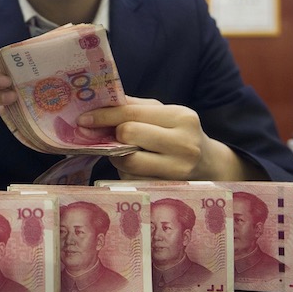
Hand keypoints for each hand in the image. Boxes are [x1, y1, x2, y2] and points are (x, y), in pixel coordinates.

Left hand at [77, 97, 261, 180]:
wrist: (209, 165)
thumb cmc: (178, 134)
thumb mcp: (164, 114)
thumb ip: (134, 106)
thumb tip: (98, 102)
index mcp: (182, 117)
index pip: (133, 113)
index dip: (104, 116)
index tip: (83, 119)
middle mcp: (184, 143)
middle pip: (129, 134)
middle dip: (112, 135)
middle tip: (105, 136)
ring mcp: (179, 170)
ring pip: (128, 160)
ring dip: (117, 156)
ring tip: (122, 152)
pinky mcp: (170, 188)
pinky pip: (134, 179)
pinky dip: (126, 172)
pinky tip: (133, 167)